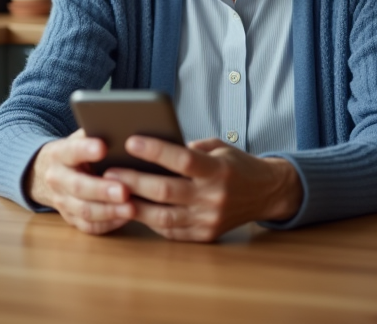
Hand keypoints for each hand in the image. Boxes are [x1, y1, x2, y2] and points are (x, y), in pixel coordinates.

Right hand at [26, 129, 135, 234]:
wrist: (49, 172)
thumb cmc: (76, 151)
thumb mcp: (80, 137)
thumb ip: (97, 133)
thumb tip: (124, 127)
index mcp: (59, 154)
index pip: (71, 151)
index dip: (86, 149)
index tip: (103, 147)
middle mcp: (57, 179)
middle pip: (78, 187)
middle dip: (102, 190)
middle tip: (124, 190)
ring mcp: (62, 202)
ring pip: (84, 210)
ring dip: (109, 211)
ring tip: (131, 208)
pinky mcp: (71, 219)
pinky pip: (89, 226)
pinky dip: (108, 224)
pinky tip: (125, 218)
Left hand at [104, 137, 302, 241]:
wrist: (266, 193)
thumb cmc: (236, 165)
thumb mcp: (218, 147)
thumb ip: (189, 148)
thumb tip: (151, 148)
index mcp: (218, 170)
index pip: (182, 159)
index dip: (155, 150)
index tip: (130, 141)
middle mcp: (214, 197)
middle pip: (166, 191)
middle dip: (134, 181)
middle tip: (109, 173)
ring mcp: (209, 220)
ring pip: (163, 217)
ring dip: (135, 206)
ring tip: (113, 194)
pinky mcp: (205, 236)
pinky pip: (171, 231)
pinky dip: (150, 221)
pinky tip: (134, 209)